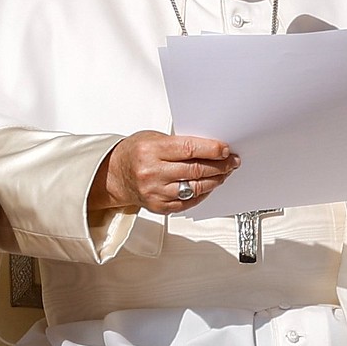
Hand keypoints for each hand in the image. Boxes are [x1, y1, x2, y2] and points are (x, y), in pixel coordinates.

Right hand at [88, 130, 240, 213]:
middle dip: (219, 165)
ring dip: (215, 180)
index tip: (226, 149)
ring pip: (195, 187)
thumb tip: (211, 147)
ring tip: (224, 173)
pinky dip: (203, 193)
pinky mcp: (159, 207)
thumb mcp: (153, 138)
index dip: (212, 149)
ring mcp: (155, 192)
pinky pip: (188, 202)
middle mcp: (152, 172)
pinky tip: (210, 186)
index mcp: (151, 150)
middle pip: (196, 169)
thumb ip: (179, 143)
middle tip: (232, 161)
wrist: (115, 175)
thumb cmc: (135, 152)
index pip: (190, 149)